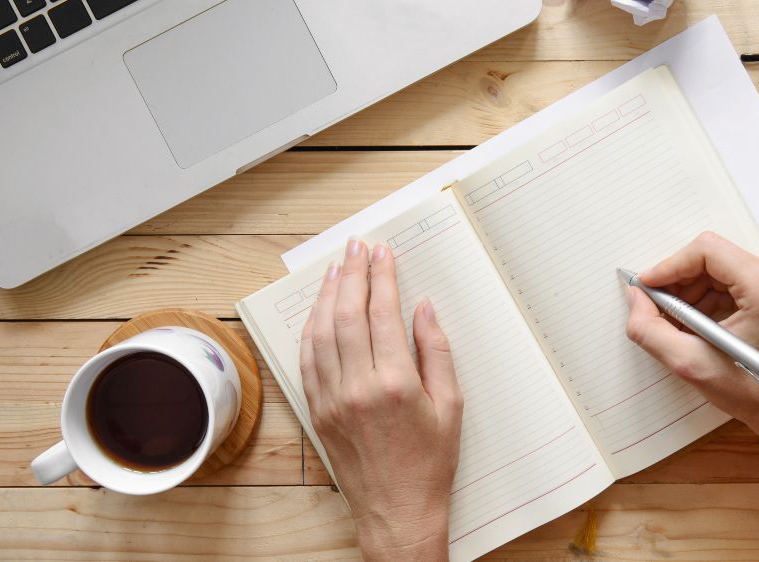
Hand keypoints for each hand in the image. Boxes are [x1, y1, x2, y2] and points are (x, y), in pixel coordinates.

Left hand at [300, 238, 463, 561]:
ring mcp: (332, 399)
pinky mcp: (318, 411)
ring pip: (321, 332)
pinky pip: (307, 359)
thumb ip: (436, 351)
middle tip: (358, 247)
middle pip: (347, 314)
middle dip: (353, 274)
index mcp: (395, 383)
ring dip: (328, 295)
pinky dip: (311, 329)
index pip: (383, 313)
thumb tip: (424, 308)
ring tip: (337, 268)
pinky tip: (318, 310)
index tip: (383, 252)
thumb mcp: (451, 406)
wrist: (397, 511)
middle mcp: (357, 387)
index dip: (382, 276)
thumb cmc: (430, 463)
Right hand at [624, 232, 758, 434]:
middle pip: (709, 257)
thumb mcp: (689, 364)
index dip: (669, 266)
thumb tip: (635, 297)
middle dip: (677, 281)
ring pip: (715, 268)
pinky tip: (694, 325)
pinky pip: (726, 281)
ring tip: (677, 324)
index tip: (648, 286)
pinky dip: (703, 298)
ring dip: (688, 292)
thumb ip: (649, 329)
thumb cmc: (753, 392)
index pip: (706, 251)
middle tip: (658, 308)